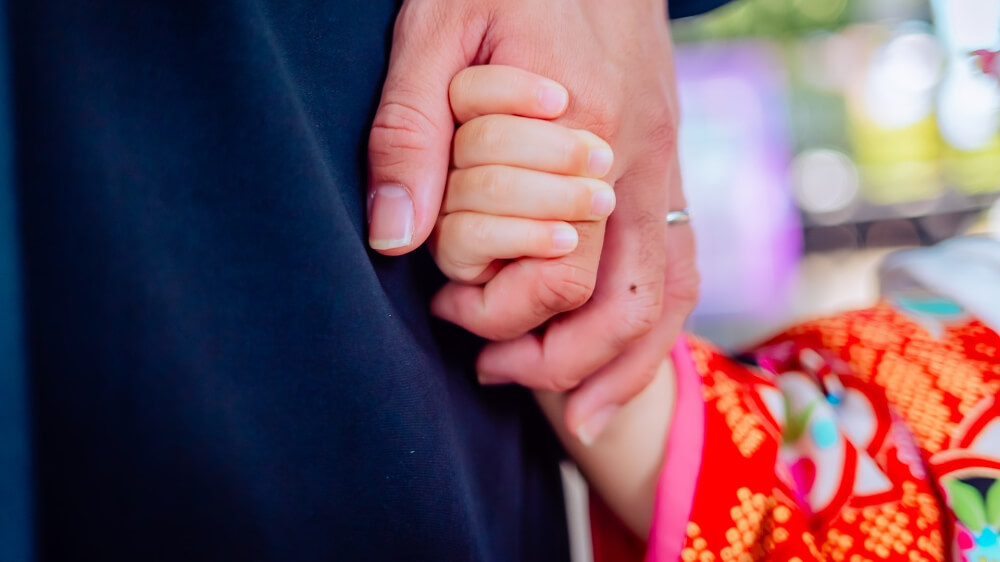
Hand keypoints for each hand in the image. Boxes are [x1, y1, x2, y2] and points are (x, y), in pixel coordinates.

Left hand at [367, 0, 697, 442]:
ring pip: (669, 293)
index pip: (553, 267)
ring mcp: (664, 162)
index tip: (443, 302)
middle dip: (554, 356)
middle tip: (490, 369)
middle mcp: (638, 158)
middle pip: (622, 300)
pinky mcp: (666, 162)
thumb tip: (395, 239)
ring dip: (623, 363)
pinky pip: (681, 262)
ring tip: (575, 414)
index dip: (496, 308)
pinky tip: (622, 352)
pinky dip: (656, 324)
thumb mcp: (436, 27)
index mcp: (585, 127)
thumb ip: (414, 131)